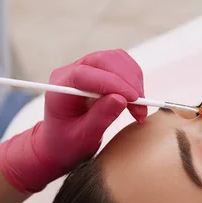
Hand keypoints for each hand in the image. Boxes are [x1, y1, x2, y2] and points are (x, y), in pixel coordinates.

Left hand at [0, 49, 146, 192]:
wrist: (60, 143)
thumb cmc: (67, 143)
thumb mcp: (83, 137)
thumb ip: (100, 117)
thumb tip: (120, 98)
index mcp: (60, 87)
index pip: (85, 74)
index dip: (113, 83)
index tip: (133, 99)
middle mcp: (71, 72)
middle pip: (103, 61)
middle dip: (127, 81)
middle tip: (141, 107)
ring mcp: (86, 68)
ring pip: (115, 59)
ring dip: (133, 80)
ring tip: (139, 106)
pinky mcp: (99, 71)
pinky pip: (121, 64)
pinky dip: (133, 79)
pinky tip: (135, 98)